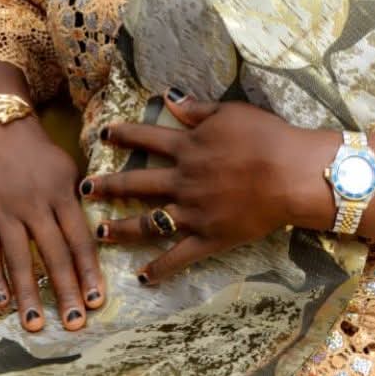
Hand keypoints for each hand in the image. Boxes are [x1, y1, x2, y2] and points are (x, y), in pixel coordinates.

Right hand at [0, 117, 103, 331]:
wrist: (3, 138)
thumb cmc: (45, 161)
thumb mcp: (71, 173)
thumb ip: (79, 207)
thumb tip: (101, 245)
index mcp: (61, 193)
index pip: (78, 238)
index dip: (88, 271)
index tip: (97, 301)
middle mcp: (33, 204)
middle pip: (52, 253)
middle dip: (64, 290)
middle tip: (74, 322)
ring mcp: (4, 212)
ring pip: (18, 258)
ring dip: (27, 294)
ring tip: (35, 324)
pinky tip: (1, 303)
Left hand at [80, 93, 336, 283]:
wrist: (290, 173)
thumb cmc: (266, 136)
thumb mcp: (230, 112)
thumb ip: (197, 109)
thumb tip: (169, 97)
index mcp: (188, 147)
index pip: (147, 138)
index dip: (124, 134)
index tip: (103, 134)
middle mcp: (183, 180)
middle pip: (137, 182)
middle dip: (107, 185)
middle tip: (83, 189)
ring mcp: (193, 212)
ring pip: (148, 221)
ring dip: (121, 228)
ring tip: (99, 232)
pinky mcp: (210, 237)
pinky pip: (179, 256)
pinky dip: (161, 268)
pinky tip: (144, 277)